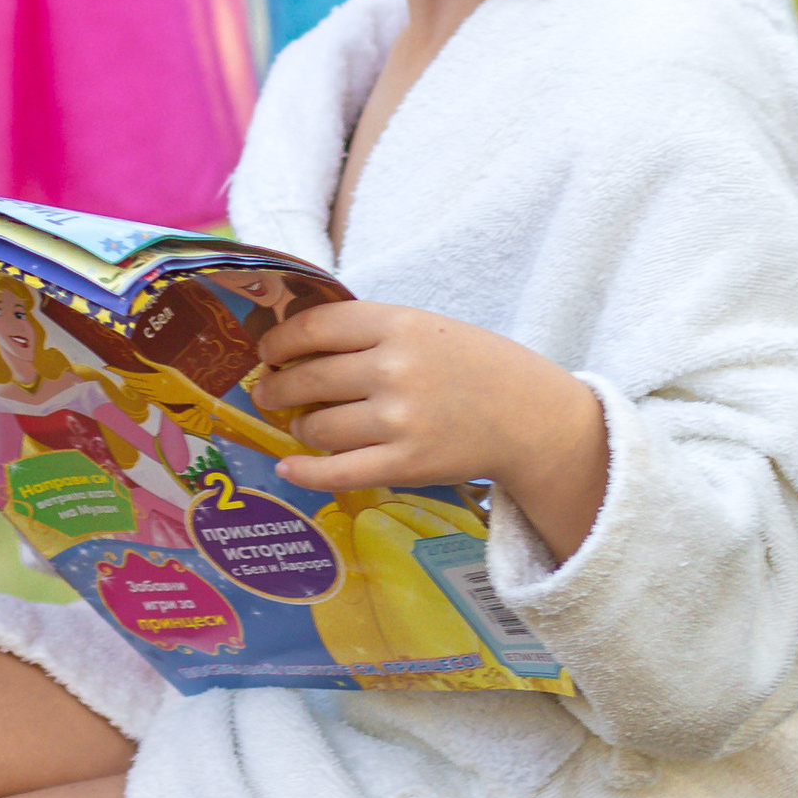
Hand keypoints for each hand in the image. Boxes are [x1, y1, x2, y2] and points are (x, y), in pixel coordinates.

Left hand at [254, 303, 610, 562]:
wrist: (530, 416)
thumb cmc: (474, 367)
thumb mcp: (426, 327)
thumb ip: (368, 332)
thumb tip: (293, 345)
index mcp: (400, 325)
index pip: (314, 327)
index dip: (279, 340)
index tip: (268, 350)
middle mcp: (396, 369)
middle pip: (307, 378)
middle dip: (276, 386)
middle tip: (268, 391)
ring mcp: (400, 420)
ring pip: (316, 426)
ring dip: (300, 426)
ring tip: (305, 423)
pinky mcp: (406, 465)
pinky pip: (335, 472)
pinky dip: (303, 471)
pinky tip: (288, 465)